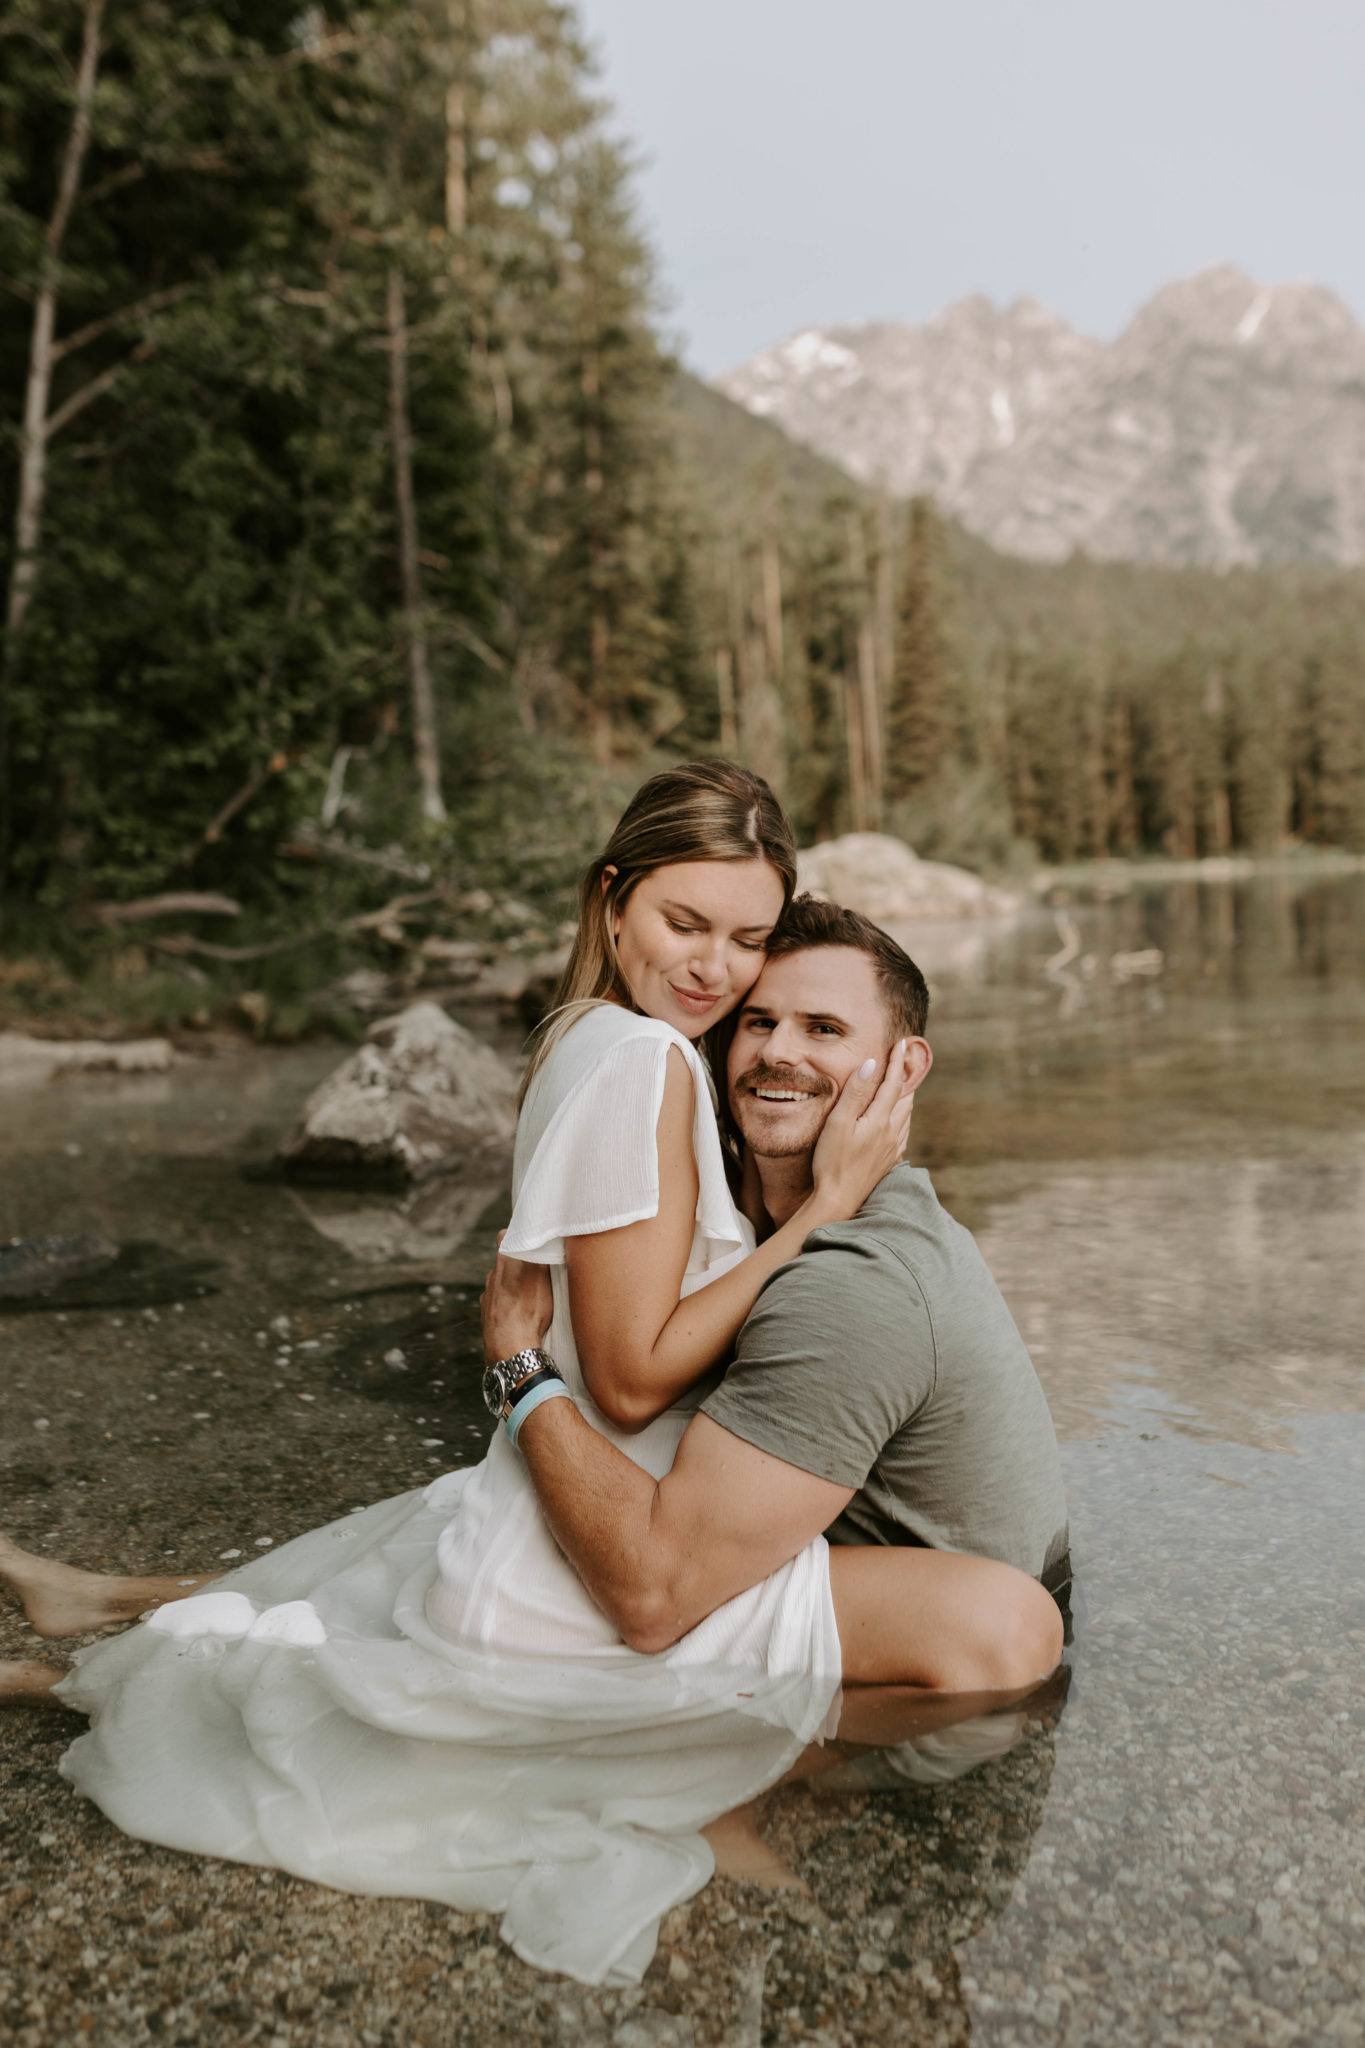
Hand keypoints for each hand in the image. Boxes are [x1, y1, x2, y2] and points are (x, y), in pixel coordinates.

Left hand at [480, 1246, 553, 1363]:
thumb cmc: (529, 1310)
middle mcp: (492, 1276)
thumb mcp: (543, 1276)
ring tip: (530, 1299)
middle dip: (519, 1265)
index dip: (515, 1236)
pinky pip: (498, 1303)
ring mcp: (487, 1296)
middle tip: (537, 1274)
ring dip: (513, 1287)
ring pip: (501, 1284)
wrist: (511, 1346)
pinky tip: (519, 1315)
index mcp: (504, 1262)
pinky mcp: (487, 1314)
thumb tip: (544, 1240)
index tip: (527, 1241)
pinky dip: (507, 1306)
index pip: (504, 1236)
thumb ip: (540, 1254)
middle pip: (505, 1262)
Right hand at [809, 1043, 915, 1219]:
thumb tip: (871, 1064)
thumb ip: (856, 1093)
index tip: (902, 1042)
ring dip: (905, 1097)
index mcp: (880, 1120)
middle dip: (905, 1077)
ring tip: (902, 1084)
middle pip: (905, 1098)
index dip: (897, 1061)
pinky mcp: (888, 1161)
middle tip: (904, 1060)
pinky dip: (902, 1117)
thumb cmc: (832, 1162)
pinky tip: (896, 1121)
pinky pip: (902, 1132)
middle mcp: (892, 1133)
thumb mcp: (838, 1123)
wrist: (838, 1201)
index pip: (894, 1083)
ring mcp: (892, 1149)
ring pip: (906, 1116)